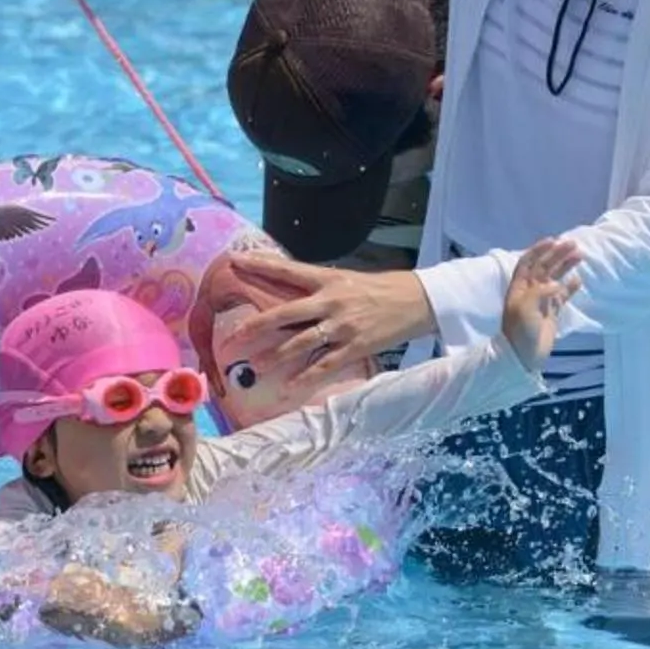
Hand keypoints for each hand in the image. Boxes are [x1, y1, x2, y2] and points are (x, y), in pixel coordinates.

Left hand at [222, 255, 439, 387]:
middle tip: (233, 337)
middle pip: (285, 313)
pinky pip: (325, 365)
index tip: (235, 261)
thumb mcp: (347, 279)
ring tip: (255, 367)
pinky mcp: (355, 347)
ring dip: (275, 356)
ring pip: (300, 343)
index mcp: (327, 279)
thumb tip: (290, 290)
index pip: (287, 270)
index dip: (260, 265)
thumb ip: (319, 287)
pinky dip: (306, 377)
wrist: (417, 301)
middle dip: (256, 325)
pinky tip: (290, 386)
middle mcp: (330, 301)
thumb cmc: (380, 288)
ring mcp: (342, 326)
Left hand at [499, 237, 581, 371]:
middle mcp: (530, 291)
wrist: (522, 356)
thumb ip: (540, 292)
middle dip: (557, 254)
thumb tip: (557, 284)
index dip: (539, 250)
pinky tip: (578, 279)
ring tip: (579, 255)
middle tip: (573, 244)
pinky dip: (570, 287)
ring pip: (555, 278)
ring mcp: (542, 301)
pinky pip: (563, 296)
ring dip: (566, 266)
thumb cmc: (519, 330)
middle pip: (545, 267)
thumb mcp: (524, 308)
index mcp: (519, 287)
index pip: (528, 262)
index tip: (553, 241)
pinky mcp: (552, 312)